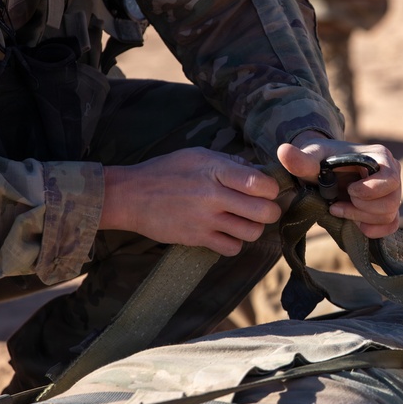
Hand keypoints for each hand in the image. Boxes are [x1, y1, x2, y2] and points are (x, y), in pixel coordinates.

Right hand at [100, 147, 281, 255]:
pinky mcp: (197, 239)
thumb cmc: (166, 171)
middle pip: (264, 212)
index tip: (267, 189)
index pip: (260, 184)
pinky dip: (234, 242)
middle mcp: (213, 196)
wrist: (130, 196)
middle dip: (270, 211)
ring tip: (244, 220)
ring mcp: (205, 220)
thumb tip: (260, 170)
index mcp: (215, 170)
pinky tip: (227, 232)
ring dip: (254, 228)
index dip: (272, 188)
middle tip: (263, 208)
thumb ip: (230, 162)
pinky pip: (232, 248)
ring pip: (252, 232)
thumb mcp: (198, 155)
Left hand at [278, 132, 400, 237]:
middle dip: (361, 208)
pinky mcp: (388, 208)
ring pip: (389, 215)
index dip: (369, 191)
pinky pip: (391, 225)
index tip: (348, 190)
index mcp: (380, 156)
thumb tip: (283, 151)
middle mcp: (393, 173)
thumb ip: (300, 159)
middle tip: (338, 204)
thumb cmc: (320, 161)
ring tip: (339, 209)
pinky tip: (355, 224)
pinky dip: (374, 229)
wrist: (323, 170)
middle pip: (391, 202)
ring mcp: (393, 192)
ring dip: (361, 218)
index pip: (390, 180)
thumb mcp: (310, 159)